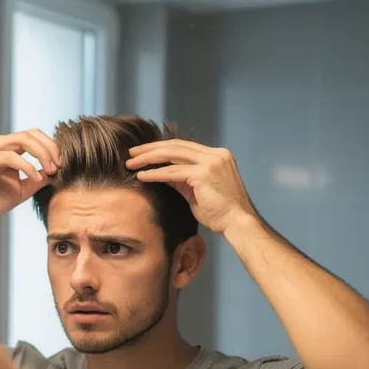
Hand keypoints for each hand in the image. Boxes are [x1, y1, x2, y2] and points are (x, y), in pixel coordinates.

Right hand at [0, 130, 59, 224]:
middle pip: (31, 133)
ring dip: (42, 154)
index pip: (34, 136)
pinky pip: (11, 157)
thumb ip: (37, 179)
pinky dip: (27, 166)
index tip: (62, 164)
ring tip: (51, 170)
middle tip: (59, 165)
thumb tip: (56, 172)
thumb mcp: (22, 190)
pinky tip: (34, 177)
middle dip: (50, 147)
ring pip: (23, 140)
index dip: (51, 147)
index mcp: (6, 148)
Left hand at [126, 140, 257, 233]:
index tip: (143, 152)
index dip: (161, 147)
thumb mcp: (198, 190)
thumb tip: (162, 173)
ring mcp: (211, 162)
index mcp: (217, 156)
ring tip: (130, 163)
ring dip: (148, 159)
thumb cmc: (220, 212)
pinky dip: (155, 173)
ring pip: (172, 155)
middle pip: (176, 145)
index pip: (184, 146)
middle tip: (131, 153)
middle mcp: (215, 154)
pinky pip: (172, 172)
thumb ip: (183, 179)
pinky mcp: (204, 174)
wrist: (238, 223)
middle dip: (151, 148)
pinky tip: (141, 176)